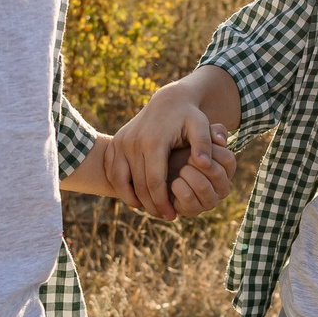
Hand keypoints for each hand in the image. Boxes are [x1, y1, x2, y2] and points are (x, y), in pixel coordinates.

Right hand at [111, 80, 218, 219]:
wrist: (167, 100)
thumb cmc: (188, 116)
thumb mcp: (201, 125)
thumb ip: (205, 144)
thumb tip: (204, 164)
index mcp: (153, 142)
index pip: (154, 182)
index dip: (162, 202)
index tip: (172, 215)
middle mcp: (132, 143)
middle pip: (138, 185)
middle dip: (150, 205)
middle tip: (164, 216)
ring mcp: (121, 143)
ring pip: (120, 181)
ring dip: (133, 199)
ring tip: (149, 209)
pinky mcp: (115, 143)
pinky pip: (112, 172)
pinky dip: (121, 187)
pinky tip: (136, 197)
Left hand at [164, 125, 235, 218]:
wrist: (158, 167)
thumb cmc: (179, 149)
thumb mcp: (193, 137)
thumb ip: (208, 133)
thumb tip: (221, 139)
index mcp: (226, 170)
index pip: (228, 160)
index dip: (211, 151)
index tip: (196, 145)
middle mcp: (222, 188)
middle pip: (218, 174)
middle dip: (198, 163)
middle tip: (187, 158)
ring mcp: (209, 201)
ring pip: (204, 188)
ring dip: (188, 175)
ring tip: (181, 169)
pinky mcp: (193, 211)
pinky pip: (189, 200)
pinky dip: (179, 188)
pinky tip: (173, 182)